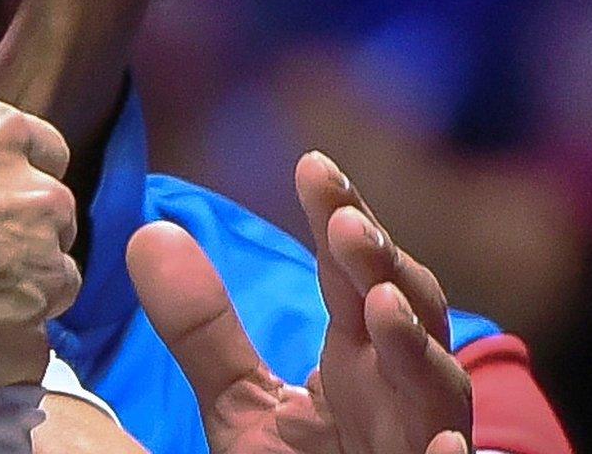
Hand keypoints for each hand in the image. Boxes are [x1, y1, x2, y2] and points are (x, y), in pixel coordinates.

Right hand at [0, 0, 79, 389]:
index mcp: (4, 133)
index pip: (37, 147)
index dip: (2, 168)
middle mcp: (38, 198)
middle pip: (48, 215)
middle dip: (14, 228)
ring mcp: (39, 273)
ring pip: (47, 280)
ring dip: (14, 286)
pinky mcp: (25, 339)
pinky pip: (29, 347)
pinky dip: (3, 345)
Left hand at [124, 152, 471, 453]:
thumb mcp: (242, 403)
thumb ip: (203, 328)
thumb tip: (149, 233)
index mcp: (362, 361)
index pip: (354, 276)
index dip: (341, 220)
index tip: (312, 165)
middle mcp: (402, 392)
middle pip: (408, 314)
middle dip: (383, 266)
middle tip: (346, 225)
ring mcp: (421, 441)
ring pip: (439, 390)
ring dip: (417, 346)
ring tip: (382, 302)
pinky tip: (442, 444)